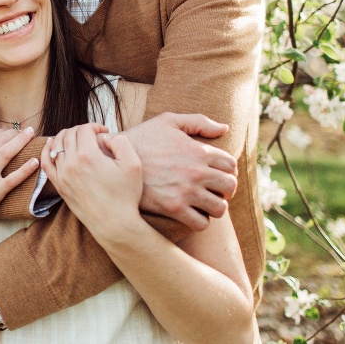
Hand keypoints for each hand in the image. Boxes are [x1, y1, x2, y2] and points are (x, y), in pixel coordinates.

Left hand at [41, 125, 140, 229]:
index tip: (103, 132)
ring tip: (76, 138)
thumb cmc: (125, 195)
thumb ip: (120, 142)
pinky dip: (46, 150)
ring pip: (55, 145)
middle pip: (69, 134)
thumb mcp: (133, 164)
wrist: (114, 224)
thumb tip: (104, 136)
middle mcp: (71, 163)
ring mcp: (62, 175)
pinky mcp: (59, 186)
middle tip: (92, 135)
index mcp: (88, 155)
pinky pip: (46, 163)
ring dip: (65, 136)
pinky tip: (51, 145)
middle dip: (81, 130)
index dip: (95, 126)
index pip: (84, 129)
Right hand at [107, 112, 235, 230]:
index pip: (230, 165)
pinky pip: (201, 223)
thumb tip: (224, 128)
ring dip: (214, 207)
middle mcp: (197, 172)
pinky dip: (200, 221)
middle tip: (212, 190)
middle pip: (229, 187)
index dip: (226, 171)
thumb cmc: (142, 138)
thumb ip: (198, 121)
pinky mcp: (174, 209)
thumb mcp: (168, 121)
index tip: (216, 174)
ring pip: (219, 208)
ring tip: (203, 204)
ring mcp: (186, 192)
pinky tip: (190, 213)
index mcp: (199, 151)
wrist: (114, 159)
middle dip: (224, 190)